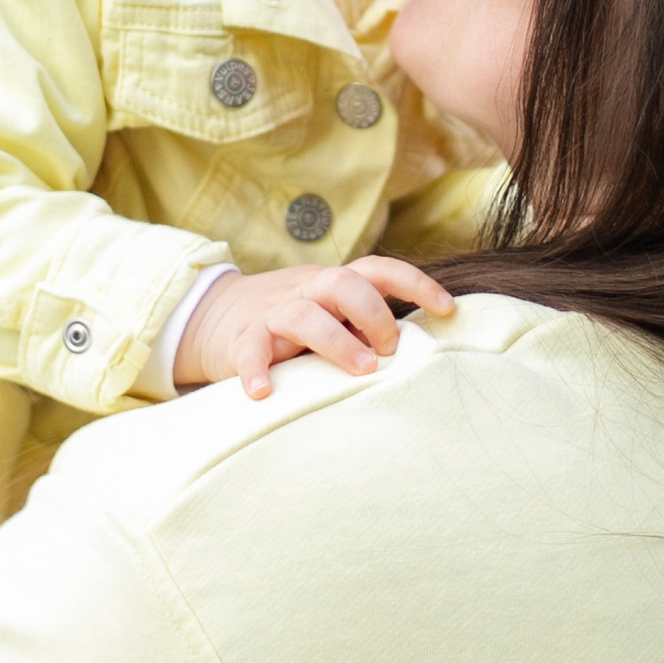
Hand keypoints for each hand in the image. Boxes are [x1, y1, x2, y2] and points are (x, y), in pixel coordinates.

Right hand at [173, 257, 455, 400]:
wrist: (215, 314)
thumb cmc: (290, 320)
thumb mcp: (329, 312)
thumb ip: (363, 324)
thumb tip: (415, 350)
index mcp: (332, 283)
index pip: (378, 270)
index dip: (416, 283)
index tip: (448, 308)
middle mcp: (306, 290)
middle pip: (344, 283)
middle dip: (375, 314)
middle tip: (391, 351)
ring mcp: (273, 312)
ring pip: (305, 314)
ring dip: (338, 341)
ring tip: (363, 370)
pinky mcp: (241, 338)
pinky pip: (250, 350)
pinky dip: (256, 370)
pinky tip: (264, 392)